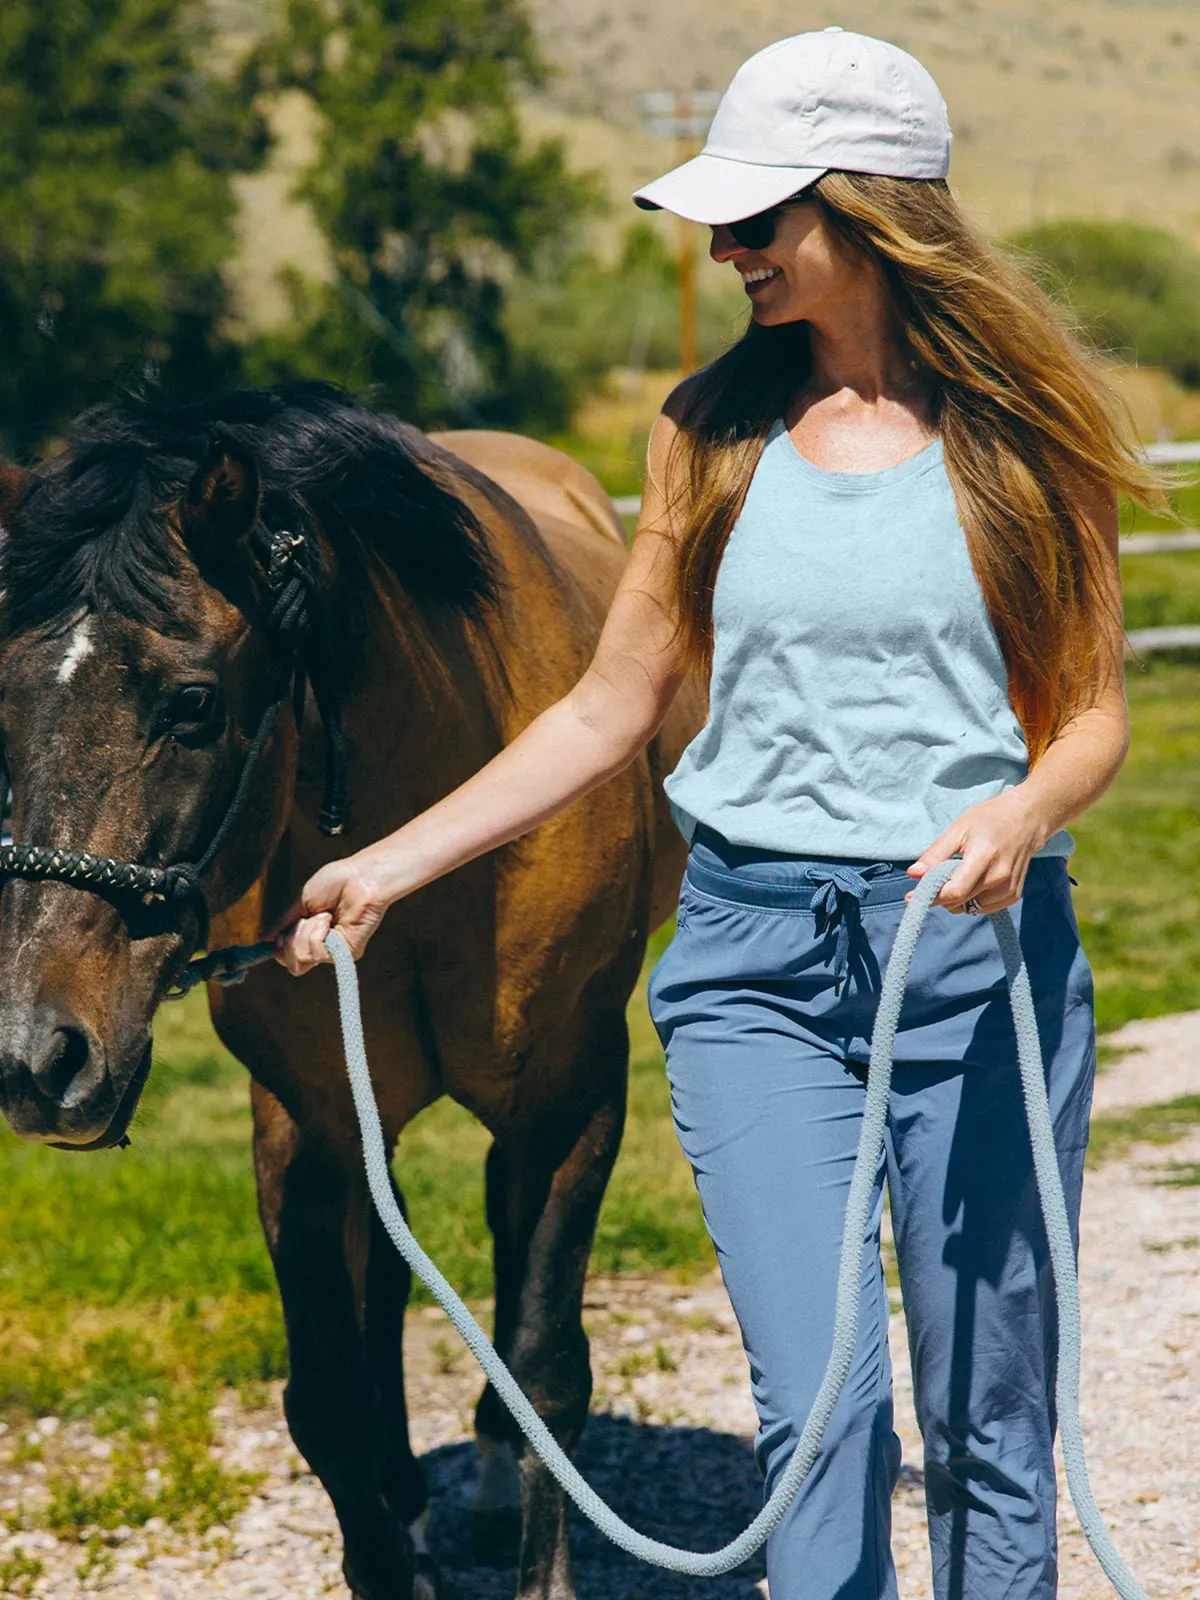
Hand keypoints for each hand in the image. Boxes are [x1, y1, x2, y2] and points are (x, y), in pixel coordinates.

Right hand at [272, 854, 390, 975]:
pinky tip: (329, 920)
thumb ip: (282, 922)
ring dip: (305, 932)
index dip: (279, 947)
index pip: (286, 955)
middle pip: (291, 964)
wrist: (359, 877)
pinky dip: (317, 935)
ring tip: (323, 915)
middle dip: (290, 940)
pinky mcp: (347, 953)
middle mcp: (322, 946)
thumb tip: (263, 939)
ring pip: (301, 959)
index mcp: (310, 934)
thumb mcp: (300, 901)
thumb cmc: (335, 882)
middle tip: (303, 919)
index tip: (280, 932)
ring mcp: (335, 951)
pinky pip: (318, 954)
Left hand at [906, 788, 1045, 913]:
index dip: (930, 897)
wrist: (1026, 819)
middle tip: (933, 882)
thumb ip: (935, 854)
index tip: (912, 896)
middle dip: (940, 896)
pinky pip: (983, 908)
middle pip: (960, 902)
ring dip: (956, 900)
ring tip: (956, 877)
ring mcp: (1009, 888)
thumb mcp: (958, 829)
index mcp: (984, 857)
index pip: (954, 892)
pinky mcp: (1014, 896)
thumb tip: (913, 875)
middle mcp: (999, 877)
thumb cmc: (989, 819)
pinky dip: (971, 901)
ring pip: (970, 908)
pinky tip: (971, 883)